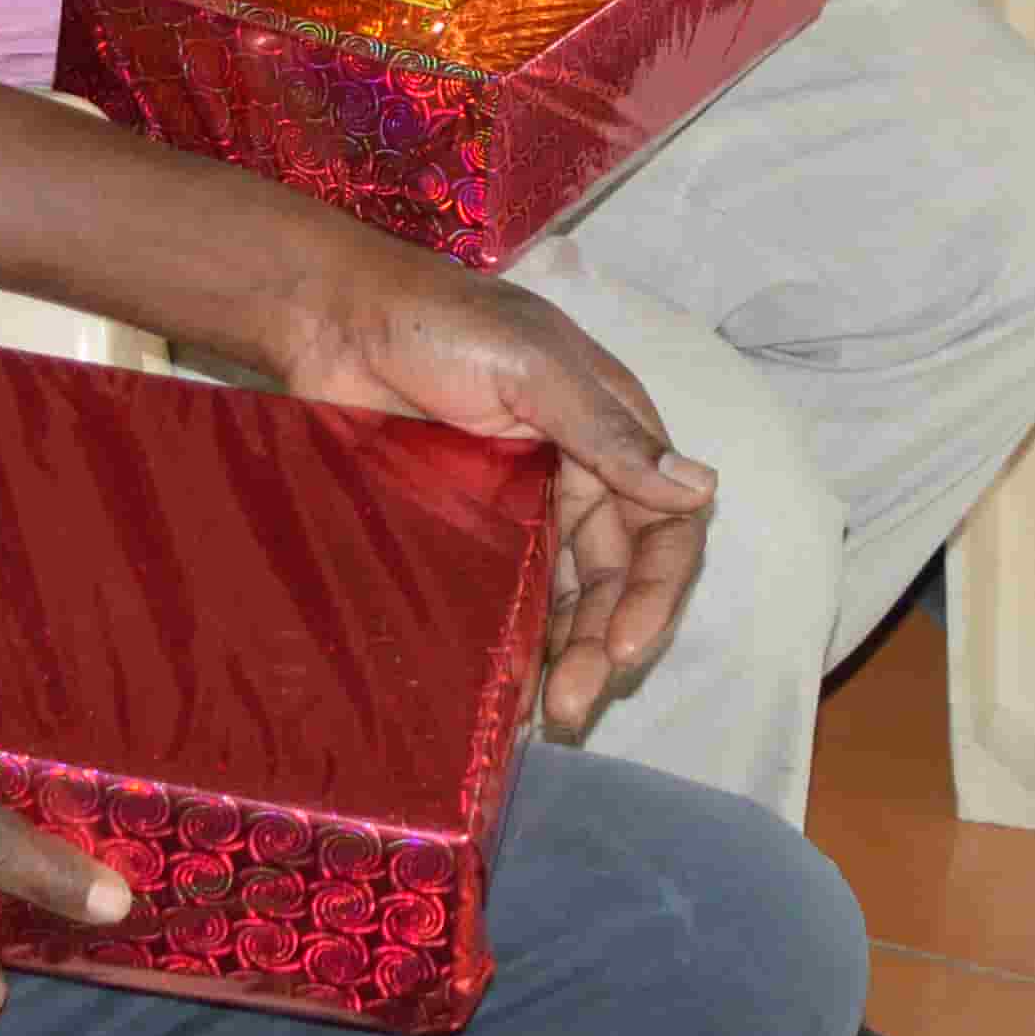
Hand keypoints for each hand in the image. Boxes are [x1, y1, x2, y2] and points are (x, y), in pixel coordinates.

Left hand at [250, 238, 720, 736]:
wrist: (333, 321)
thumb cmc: (442, 325)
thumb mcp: (534, 367)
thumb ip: (608, 433)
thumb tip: (701, 488)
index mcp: (610, 429)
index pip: (662, 524)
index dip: (654, 590)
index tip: (623, 646)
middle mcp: (577, 474)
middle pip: (613, 576)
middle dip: (603, 642)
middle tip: (574, 703)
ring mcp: (520, 506)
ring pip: (562, 596)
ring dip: (565, 654)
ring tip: (547, 714)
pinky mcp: (465, 529)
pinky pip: (502, 595)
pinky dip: (513, 643)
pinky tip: (504, 689)